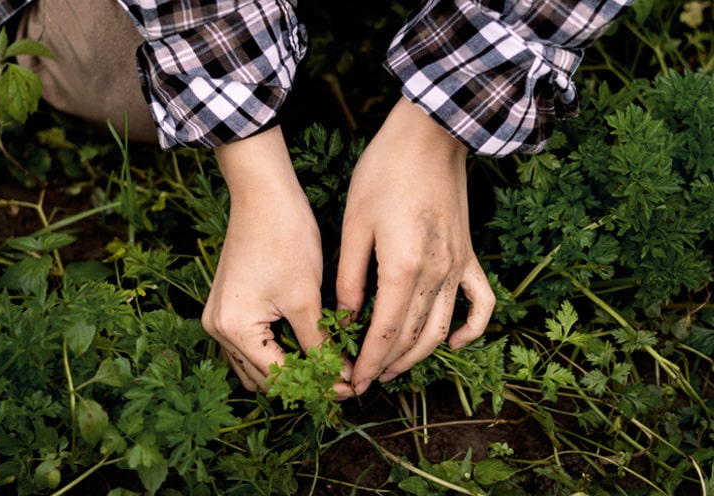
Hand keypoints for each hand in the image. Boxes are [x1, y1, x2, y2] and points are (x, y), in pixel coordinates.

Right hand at [202, 126, 353, 397]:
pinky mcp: (228, 306)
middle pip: (263, 377)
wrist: (262, 195)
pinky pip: (252, 344)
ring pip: (256, 363)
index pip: (279, 377)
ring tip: (327, 365)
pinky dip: (276, 350)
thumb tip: (340, 377)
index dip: (316, 386)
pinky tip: (306, 344)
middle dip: (302, 380)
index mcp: (234, 329)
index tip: (350, 389)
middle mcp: (218, 329)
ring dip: (288, 368)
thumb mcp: (306, 298)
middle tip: (341, 379)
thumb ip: (320, 344)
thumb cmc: (284, 239)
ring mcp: (219, 318)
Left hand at [336, 98, 495, 394]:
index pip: (384, 333)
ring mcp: (457, 267)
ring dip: (418, 356)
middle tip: (366, 381)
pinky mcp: (468, 256)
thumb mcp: (354, 224)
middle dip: (387, 365)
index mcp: (403, 268)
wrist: (431, 136)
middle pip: (412, 338)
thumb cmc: (385, 172)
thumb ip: (351, 277)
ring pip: (441, 329)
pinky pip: (480, 303)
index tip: (353, 382)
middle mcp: (436, 275)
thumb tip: (345, 317)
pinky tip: (454, 342)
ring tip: (393, 369)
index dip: (368, 362)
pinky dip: (471, 329)